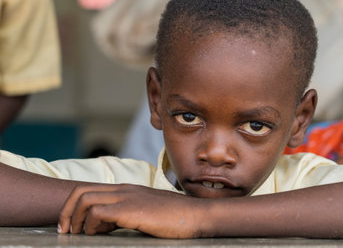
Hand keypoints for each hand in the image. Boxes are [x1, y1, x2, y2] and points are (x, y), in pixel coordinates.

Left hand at [58, 184, 203, 237]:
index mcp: (126, 189)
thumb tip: (107, 225)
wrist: (195, 214)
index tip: (71, 226)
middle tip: (66, 231)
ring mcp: (126, 197)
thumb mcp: (146, 211)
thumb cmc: (174, 217)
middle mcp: (123, 189)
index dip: (73, 207)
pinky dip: (90, 225)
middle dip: (66, 212)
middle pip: (81, 191)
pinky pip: (98, 212)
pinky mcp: (130, 209)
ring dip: (75, 219)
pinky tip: (98, 235)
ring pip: (85, 199)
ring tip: (78, 235)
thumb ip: (127, 213)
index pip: (89, 189)